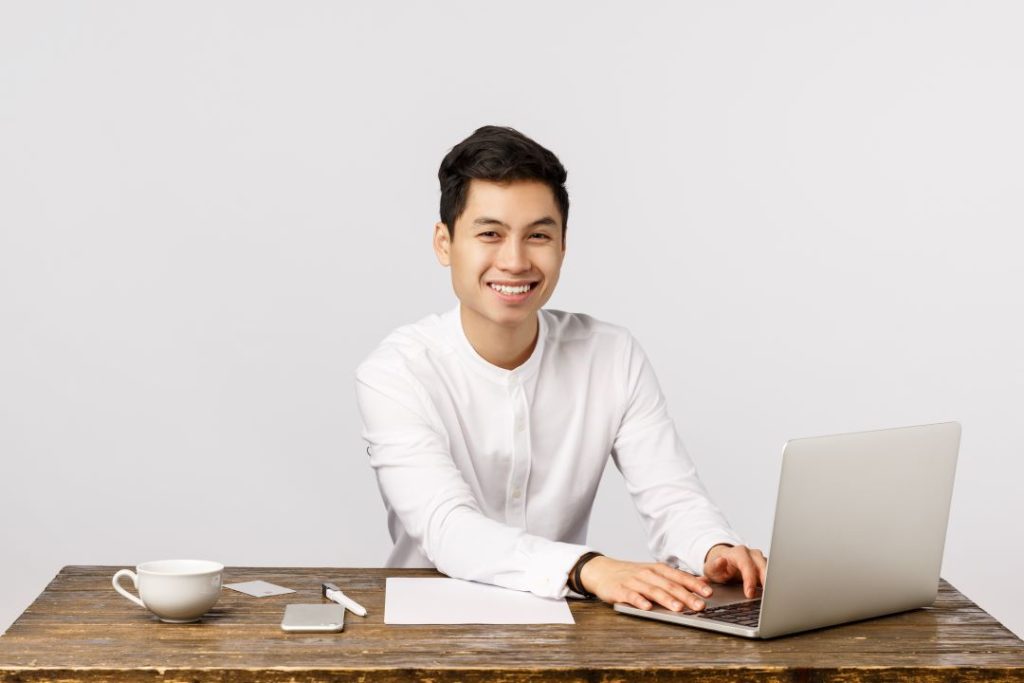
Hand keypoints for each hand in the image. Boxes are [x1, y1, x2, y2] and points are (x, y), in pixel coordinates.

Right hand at [578, 556, 713, 611]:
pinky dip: (639, 601)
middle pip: (669, 585)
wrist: (602, 571)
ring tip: (679, 609)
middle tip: (700, 606)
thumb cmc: (632, 575)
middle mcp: (647, 574)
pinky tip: (647, 608)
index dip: (695, 585)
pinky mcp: (619, 590)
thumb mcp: (655, 573)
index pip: (680, 577)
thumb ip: (677, 578)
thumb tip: (703, 581)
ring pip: (653, 590)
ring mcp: (633, 581)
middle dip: (686, 596)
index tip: (709, 593)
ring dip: (667, 599)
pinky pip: (631, 596)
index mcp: (658, 569)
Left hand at [703, 543, 766, 597]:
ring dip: (771, 583)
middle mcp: (751, 554)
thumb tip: (721, 560)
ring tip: (770, 598)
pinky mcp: (764, 568)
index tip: (749, 594)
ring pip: (770, 570)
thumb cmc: (717, 566)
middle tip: (764, 598)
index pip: (747, 564)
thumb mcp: (711, 567)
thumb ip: (714, 565)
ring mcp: (760, 560)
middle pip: (763, 565)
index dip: (749, 579)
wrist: (721, 564)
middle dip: (765, 582)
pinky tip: (770, 596)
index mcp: (738, 552)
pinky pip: (771, 575)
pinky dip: (771, 585)